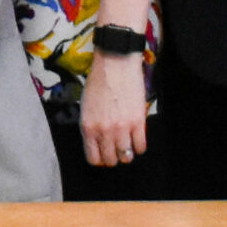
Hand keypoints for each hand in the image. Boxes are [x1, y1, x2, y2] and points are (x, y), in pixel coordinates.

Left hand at [79, 52, 148, 166]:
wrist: (114, 66)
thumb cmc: (98, 82)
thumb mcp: (86, 107)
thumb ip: (91, 126)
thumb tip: (97, 142)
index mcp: (87, 127)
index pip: (93, 157)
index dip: (99, 159)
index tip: (103, 156)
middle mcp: (103, 131)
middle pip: (110, 159)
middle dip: (113, 158)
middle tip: (116, 151)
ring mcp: (121, 128)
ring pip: (126, 156)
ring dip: (127, 154)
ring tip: (127, 146)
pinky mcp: (138, 122)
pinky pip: (141, 146)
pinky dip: (139, 147)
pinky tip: (137, 140)